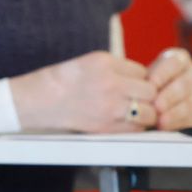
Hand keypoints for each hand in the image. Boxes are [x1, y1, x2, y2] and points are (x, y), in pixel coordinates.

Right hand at [11, 50, 158, 132]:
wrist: (41, 101)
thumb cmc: (64, 80)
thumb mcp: (90, 62)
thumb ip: (117, 68)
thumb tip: (143, 79)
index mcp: (105, 63)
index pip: (142, 71)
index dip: (139, 79)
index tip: (132, 84)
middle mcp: (110, 83)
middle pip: (150, 91)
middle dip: (147, 96)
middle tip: (137, 99)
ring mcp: (110, 107)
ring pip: (149, 112)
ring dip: (146, 113)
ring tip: (133, 112)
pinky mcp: (106, 127)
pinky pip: (136, 129)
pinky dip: (135, 127)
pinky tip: (124, 121)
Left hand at [146, 47, 191, 130]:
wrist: (152, 98)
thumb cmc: (144, 83)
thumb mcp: (143, 76)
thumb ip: (144, 80)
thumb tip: (138, 89)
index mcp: (180, 59)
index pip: (175, 62)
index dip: (164, 73)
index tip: (151, 83)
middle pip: (186, 83)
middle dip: (170, 96)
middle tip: (156, 105)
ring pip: (191, 102)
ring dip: (175, 112)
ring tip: (161, 119)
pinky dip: (178, 122)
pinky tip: (166, 126)